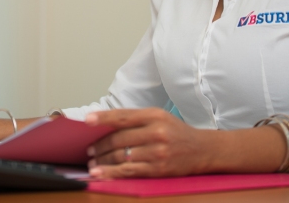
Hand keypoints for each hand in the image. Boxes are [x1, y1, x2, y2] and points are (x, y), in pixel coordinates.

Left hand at [85, 108, 219, 178]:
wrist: (202, 150)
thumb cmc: (176, 132)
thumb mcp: (159, 117)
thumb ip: (136, 119)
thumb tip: (106, 125)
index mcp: (154, 115)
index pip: (122, 116)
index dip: (102, 118)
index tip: (86, 121)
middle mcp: (156, 132)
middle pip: (119, 139)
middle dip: (100, 145)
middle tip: (89, 149)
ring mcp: (157, 152)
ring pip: (121, 156)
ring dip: (103, 160)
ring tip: (92, 162)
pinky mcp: (157, 169)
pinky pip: (129, 171)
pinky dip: (111, 173)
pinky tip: (100, 173)